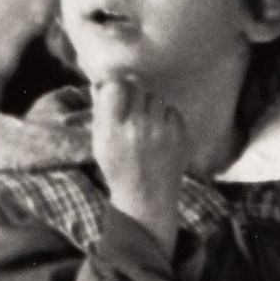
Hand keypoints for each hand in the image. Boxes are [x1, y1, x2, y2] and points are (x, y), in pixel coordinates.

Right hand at [92, 73, 185, 253]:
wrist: (147, 197)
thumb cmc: (118, 167)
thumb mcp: (100, 143)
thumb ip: (100, 112)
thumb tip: (99, 83)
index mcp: (112, 129)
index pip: (115, 85)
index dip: (115, 82)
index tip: (116, 88)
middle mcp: (137, 127)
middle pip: (137, 85)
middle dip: (133, 88)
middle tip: (132, 100)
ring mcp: (161, 131)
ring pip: (155, 97)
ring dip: (150, 105)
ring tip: (146, 122)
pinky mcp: (180, 135)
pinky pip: (172, 111)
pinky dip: (166, 118)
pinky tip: (159, 134)